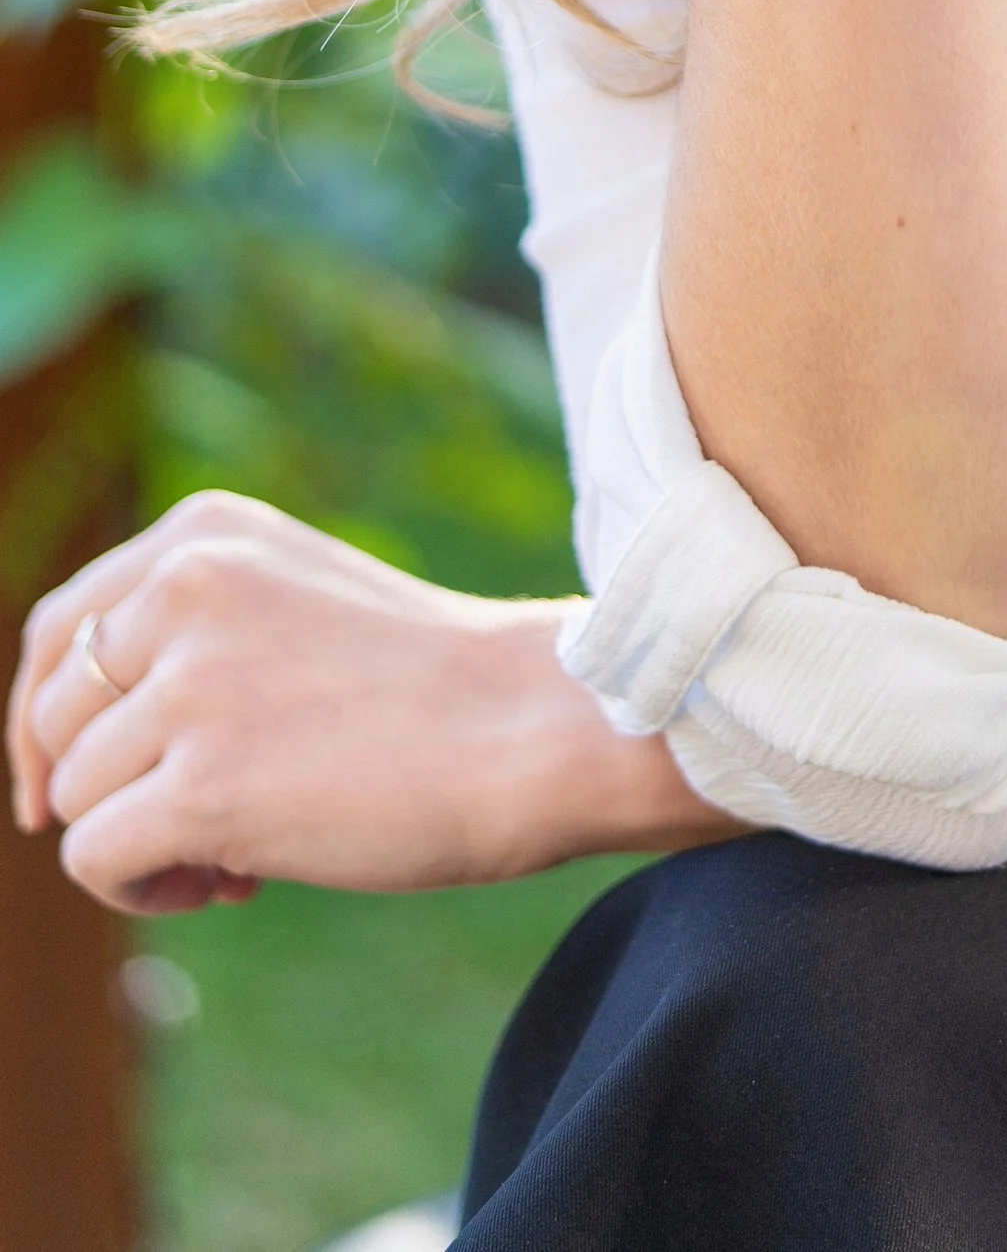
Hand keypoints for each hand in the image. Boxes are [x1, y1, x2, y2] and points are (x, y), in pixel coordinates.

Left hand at [7, 493, 726, 914]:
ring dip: (139, 843)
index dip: (39, 723)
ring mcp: (190, 684)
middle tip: (192, 830)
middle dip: (98, 791)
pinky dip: (143, 892)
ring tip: (236, 854)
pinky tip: (229, 884)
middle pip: (53, 722)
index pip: (58, 631)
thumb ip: (195, 636)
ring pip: (74, 798)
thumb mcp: (296, 604)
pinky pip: (94, 861)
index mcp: (205, 534)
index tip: (51, 788)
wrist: (536, 728)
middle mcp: (184, 589)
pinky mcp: (199, 783)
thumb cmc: (434, 686)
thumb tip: (65, 759)